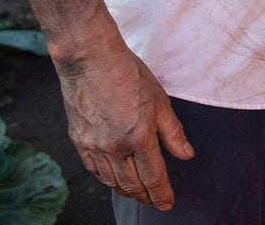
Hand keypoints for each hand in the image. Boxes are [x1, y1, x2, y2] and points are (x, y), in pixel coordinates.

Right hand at [9, 0, 193, 209]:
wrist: (90, 60)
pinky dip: (106, 179)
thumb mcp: (160, 101)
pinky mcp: (78, 140)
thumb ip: (173, 133)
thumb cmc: (129, 74)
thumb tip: (186, 156)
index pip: (153, 176)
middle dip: (144, 195)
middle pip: (131, 184)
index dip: (161, 194)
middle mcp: (114, 147)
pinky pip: (93, 169)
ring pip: (110, 180)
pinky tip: (113, 179)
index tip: (167, 205)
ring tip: (137, 193)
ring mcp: (93, 146)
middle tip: (154, 200)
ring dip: (125, 190)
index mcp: (139, 137)